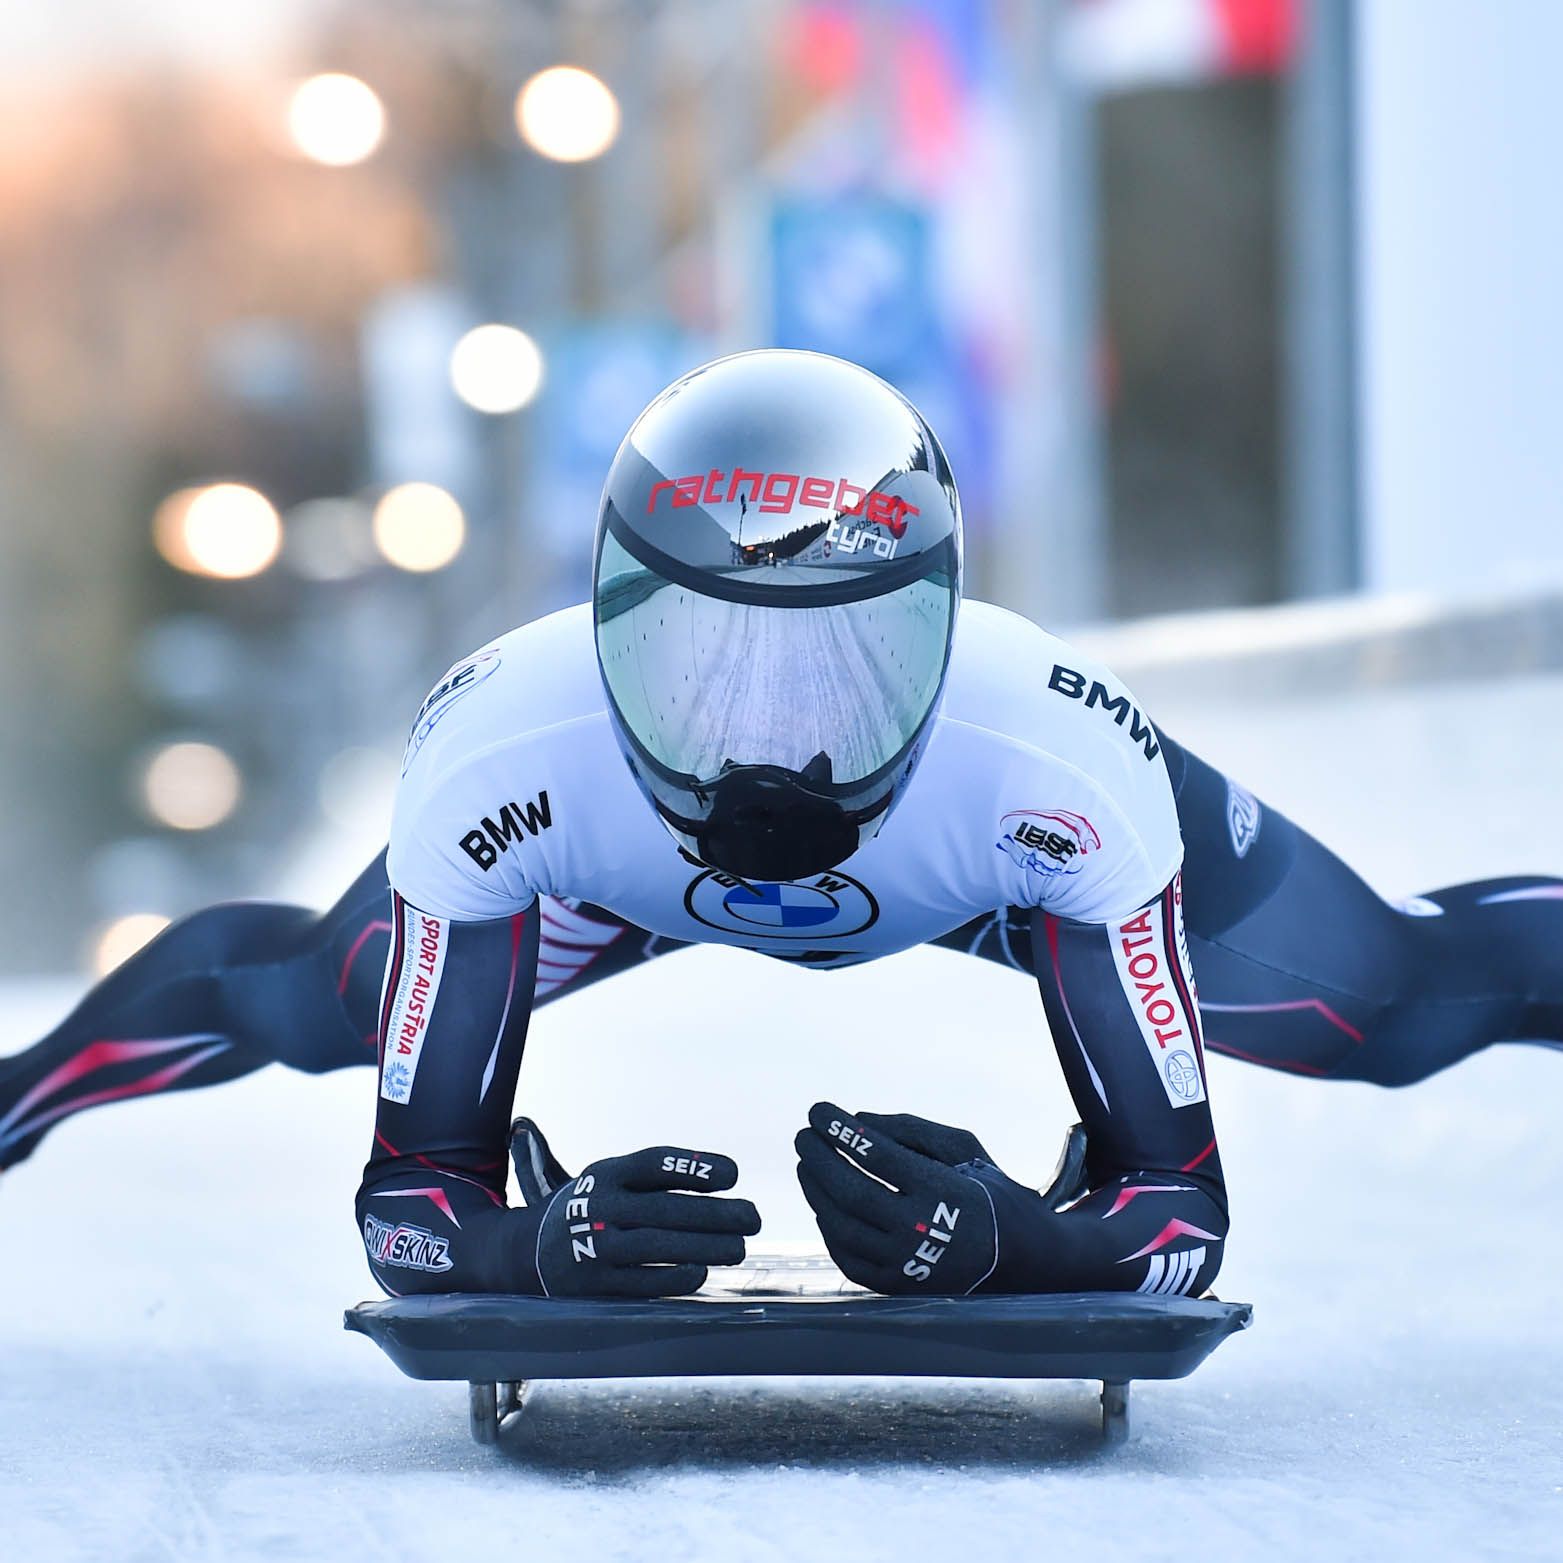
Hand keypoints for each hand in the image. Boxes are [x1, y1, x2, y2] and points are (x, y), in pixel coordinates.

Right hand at [526, 1139, 761, 1298]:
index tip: (733, 1174)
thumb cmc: (597, 1208)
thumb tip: (723, 1176)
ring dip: (705, 1246)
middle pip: (664, 1208)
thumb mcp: (616, 1180)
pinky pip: (642, 1283)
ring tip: (739, 1247)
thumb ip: (660, 1179)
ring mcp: (594, 1248)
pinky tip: (702, 1272)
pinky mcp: (595, 1285)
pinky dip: (675, 1277)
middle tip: (753, 1217)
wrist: (530, 1251)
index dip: (695, 1166)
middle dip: (716, 1213)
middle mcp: (599, 1207)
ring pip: (657, 1246)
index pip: (656, 1164)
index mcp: (607, 1173)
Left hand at [794, 1103, 1225, 1296]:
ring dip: (815, 1192)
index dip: (840, 1129)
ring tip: (807, 1164)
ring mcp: (906, 1265)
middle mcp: (921, 1230)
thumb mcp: (963, 1148)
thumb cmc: (989, 1191)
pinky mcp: (898, 1288)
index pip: (874, 1155)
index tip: (818, 1111)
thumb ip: (910, 1130)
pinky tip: (824, 1204)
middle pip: (850, 1191)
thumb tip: (857, 1120)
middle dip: (819, 1158)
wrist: (1023, 1259)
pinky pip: (848, 1257)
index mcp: (941, 1190)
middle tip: (803, 1135)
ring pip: (841, 1227)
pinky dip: (829, 1228)